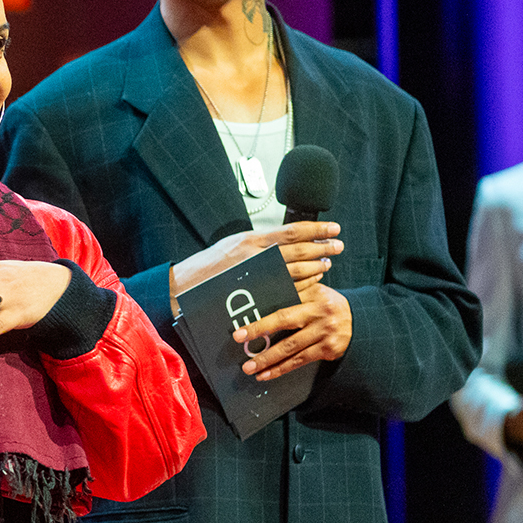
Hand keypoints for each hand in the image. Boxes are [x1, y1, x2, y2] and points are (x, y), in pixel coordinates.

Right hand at [170, 221, 343, 310]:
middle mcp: (256, 256)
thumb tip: (282, 239)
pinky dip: (304, 285)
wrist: (184, 288)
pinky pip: (287, 289)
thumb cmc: (208, 267)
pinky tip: (313, 282)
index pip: (292, 231)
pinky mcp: (256, 294)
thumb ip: (257, 243)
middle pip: (299, 251)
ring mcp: (257, 276)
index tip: (333, 228)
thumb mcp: (232, 245)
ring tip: (328, 264)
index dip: (316, 229)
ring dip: (316, 267)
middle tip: (337, 247)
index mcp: (252, 240)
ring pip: (296, 271)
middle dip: (322, 248)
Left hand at [234, 280, 352, 381]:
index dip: (261, 318)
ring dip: (268, 359)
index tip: (241, 328)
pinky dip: (281, 369)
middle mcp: (321, 314)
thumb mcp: (316, 292)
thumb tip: (263, 297)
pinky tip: (266, 375)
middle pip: (285, 323)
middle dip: (260, 333)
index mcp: (315, 296)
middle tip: (239, 341)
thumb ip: (295, 292)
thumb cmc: (329, 305)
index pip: (283, 306)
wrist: (362, 322)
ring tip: (249, 368)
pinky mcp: (329, 350)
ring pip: (291, 348)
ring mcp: (326, 333)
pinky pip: (300, 361)